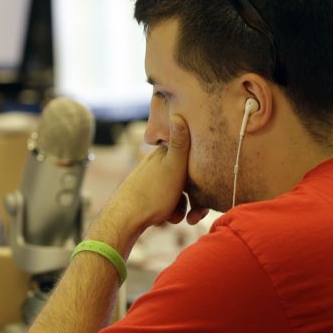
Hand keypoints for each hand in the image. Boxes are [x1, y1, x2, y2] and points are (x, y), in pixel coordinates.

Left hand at [85, 114, 201, 253]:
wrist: (124, 219)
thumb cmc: (152, 194)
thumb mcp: (173, 166)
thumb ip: (180, 143)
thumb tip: (177, 113)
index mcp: (163, 154)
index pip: (190, 157)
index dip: (202, 172)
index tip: (208, 187)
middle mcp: (155, 165)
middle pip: (185, 179)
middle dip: (193, 197)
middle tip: (196, 214)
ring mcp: (149, 181)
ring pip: (177, 193)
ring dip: (181, 207)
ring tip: (176, 216)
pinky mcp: (145, 197)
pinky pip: (166, 203)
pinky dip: (170, 212)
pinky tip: (167, 219)